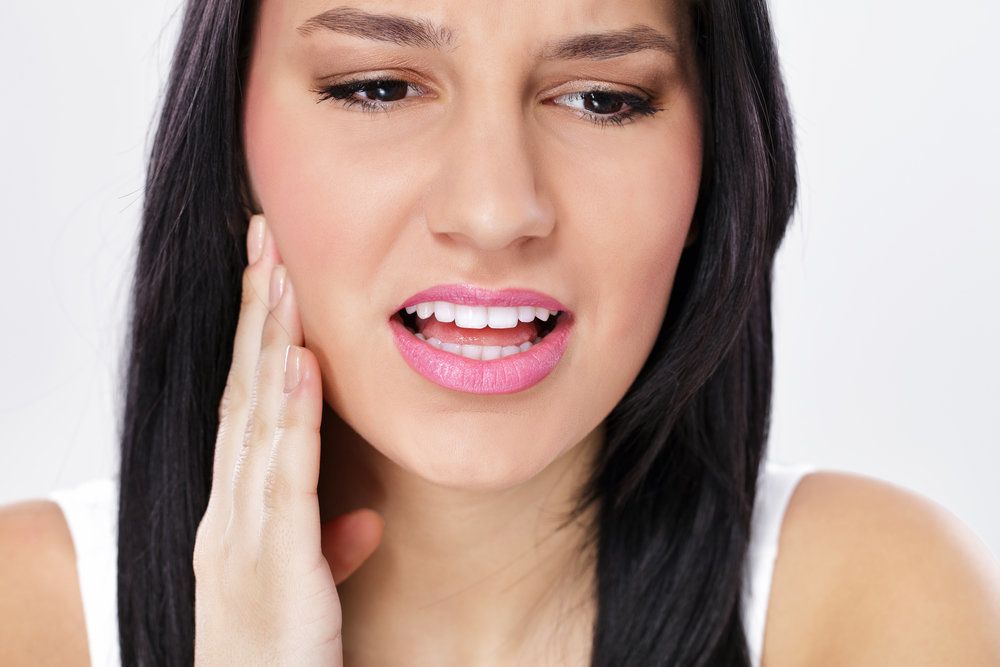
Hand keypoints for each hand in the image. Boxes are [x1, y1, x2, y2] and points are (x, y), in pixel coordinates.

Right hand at [193, 214, 383, 665]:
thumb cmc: (278, 660)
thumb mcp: (304, 593)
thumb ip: (325, 546)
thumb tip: (361, 521)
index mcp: (234, 513)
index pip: (244, 406)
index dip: (253, 339)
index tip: (267, 276)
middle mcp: (227, 511)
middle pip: (241, 393)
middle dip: (253, 313)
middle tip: (263, 239)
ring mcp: (241, 533)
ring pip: (256, 419)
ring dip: (270, 343)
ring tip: (280, 274)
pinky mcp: (273, 563)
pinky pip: (284, 476)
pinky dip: (293, 415)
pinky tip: (301, 364)